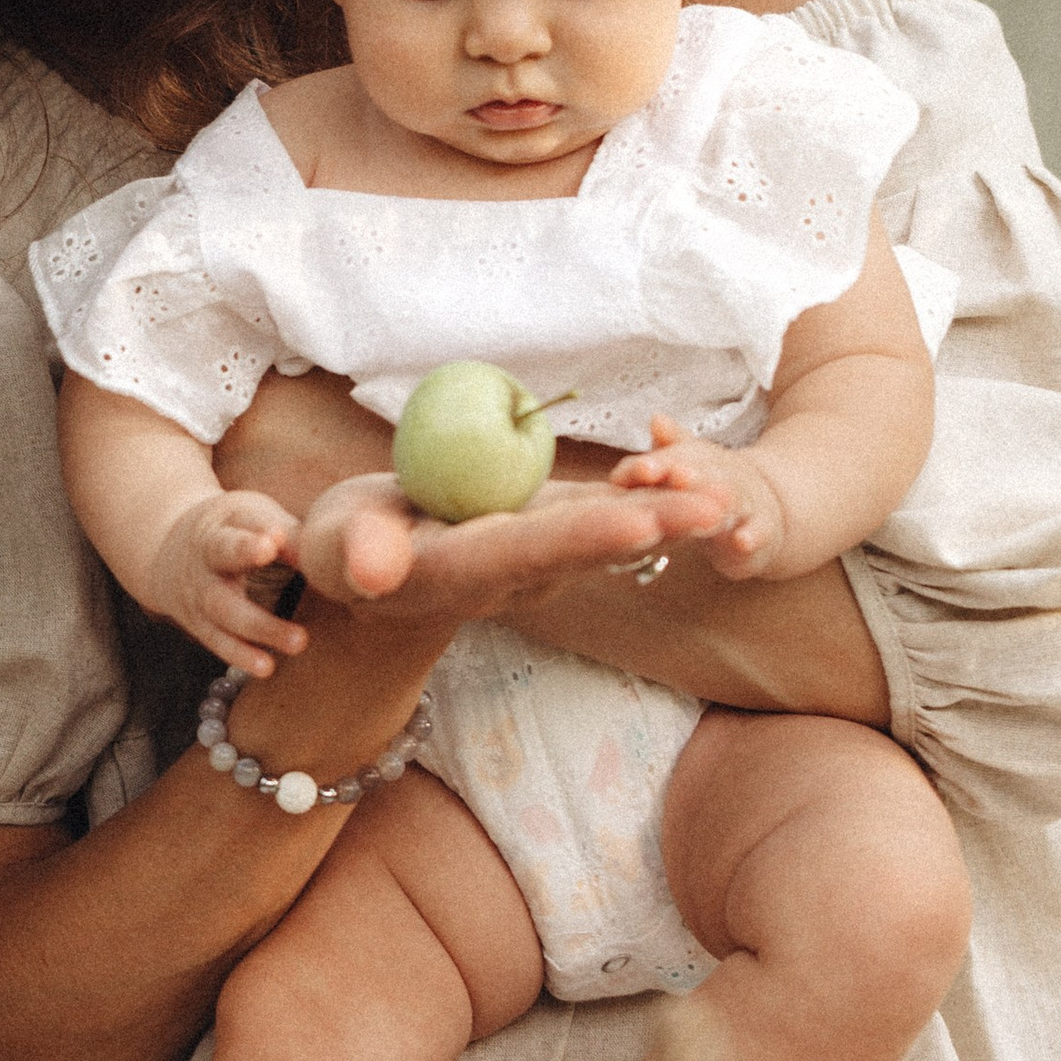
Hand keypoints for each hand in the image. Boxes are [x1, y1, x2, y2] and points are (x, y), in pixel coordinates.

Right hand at [149, 489, 306, 677]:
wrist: (169, 551)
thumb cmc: (233, 529)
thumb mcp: (252, 518)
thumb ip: (288, 534)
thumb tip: (325, 552)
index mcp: (221, 524)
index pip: (239, 523)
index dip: (254, 534)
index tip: (275, 539)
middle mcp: (204, 556)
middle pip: (222, 556)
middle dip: (247, 562)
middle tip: (277, 562)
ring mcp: (198, 592)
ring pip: (224, 609)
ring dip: (260, 627)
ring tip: (298, 642)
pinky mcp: (200, 624)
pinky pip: (219, 641)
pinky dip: (241, 655)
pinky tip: (267, 667)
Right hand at [293, 465, 737, 617]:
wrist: (372, 564)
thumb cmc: (341, 543)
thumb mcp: (334, 543)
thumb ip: (355, 551)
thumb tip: (374, 572)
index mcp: (459, 573)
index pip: (524, 554)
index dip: (580, 539)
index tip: (631, 526)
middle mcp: (512, 577)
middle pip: (587, 549)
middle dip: (649, 528)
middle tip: (714, 508)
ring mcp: (539, 560)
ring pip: (609, 536)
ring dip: (667, 517)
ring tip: (725, 496)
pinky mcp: (551, 535)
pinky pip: (606, 517)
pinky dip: (651, 499)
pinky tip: (700, 484)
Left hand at [610, 415, 787, 575]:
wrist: (768, 507)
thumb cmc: (714, 485)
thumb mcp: (694, 464)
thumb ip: (669, 447)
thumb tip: (656, 417)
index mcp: (699, 461)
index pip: (677, 457)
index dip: (660, 464)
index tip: (641, 470)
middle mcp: (724, 478)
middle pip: (706, 474)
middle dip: (690, 475)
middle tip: (676, 476)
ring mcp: (746, 503)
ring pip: (735, 499)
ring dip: (720, 501)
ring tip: (708, 503)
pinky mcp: (764, 530)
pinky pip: (759, 533)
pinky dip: (751, 537)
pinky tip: (742, 542)